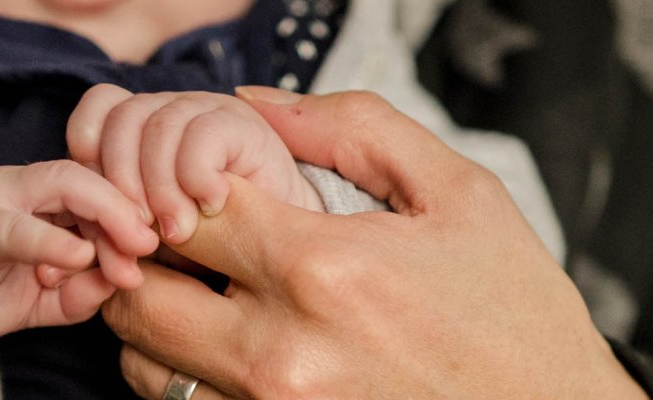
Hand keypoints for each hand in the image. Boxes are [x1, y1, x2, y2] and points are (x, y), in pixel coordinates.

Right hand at [0, 161, 159, 354]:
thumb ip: (80, 292)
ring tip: (134, 247)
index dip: (141, 214)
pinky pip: (19, 225)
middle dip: (136, 209)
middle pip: (98, 178)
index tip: (164, 249)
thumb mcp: (37, 301)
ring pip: (67, 185)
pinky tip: (80, 258)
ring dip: (109, 215)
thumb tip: (123, 284)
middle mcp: (25, 189)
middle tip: (159, 243)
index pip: (108, 190)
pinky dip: (54, 240)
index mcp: (45, 202)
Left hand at [66, 84, 323, 243]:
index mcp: (140, 127)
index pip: (95, 113)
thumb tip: (63, 264)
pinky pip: (201, 136)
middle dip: (121, 186)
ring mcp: (207, 110)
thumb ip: (108, 240)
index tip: (103, 217)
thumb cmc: (209, 248)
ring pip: (157, 126)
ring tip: (177, 232)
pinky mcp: (244, 124)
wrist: (281, 250)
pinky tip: (210, 207)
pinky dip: (197, 178)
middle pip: (120, 119)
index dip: (90, 161)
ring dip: (159, 189)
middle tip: (138, 237)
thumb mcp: (145, 243)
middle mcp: (171, 109)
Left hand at [101, 88, 646, 398]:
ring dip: (158, 314)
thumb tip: (257, 105)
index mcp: (325, 268)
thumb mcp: (459, 194)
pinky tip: (232, 341)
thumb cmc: (515, 316)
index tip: (205, 180)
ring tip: (210, 291)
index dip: (174, 178)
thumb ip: (354, 130)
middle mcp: (282, 350)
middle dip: (144, 249)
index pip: (180, 202)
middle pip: (137, 288)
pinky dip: (184, 370)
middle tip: (184, 234)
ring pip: (143, 358)